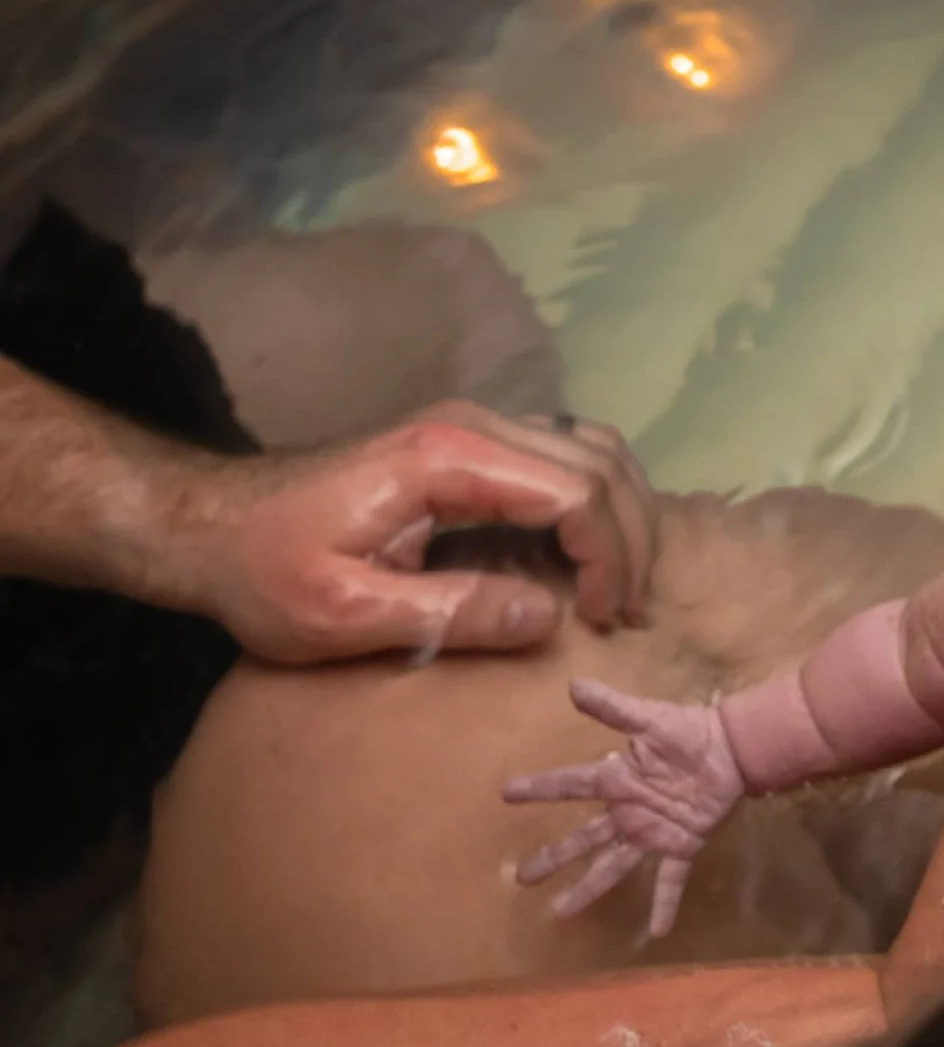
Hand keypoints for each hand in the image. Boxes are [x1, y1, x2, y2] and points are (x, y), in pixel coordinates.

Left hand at [194, 401, 656, 662]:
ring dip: (625, 515)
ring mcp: (473, 427)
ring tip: (622, 586)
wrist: (208, 526)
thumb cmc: (265, 574)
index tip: (602, 621)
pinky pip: (566, 454)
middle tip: (628, 613)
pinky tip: (591, 553)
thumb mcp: (346, 615)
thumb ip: (450, 614)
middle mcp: (472, 425)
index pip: (576, 492)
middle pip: (599, 463)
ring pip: (593, 449)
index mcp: (448, 460)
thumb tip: (550, 618)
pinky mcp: (469, 444)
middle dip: (632, 541)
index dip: (608, 559)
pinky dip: (598, 499)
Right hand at [501, 680, 745, 937]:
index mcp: (616, 779)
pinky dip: (663, 904)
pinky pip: (670, 879)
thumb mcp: (649, 717)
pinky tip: (656, 932)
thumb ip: (613, 707)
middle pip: (582, 839)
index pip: (568, 785)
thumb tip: (573, 686)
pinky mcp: (682, 845)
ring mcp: (652, 832)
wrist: (735, 749)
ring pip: (612, 866)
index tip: (505, 793)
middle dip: (552, 858)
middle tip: (521, 877)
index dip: (539, 788)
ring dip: (587, 889)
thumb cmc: (690, 732)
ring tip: (560, 913)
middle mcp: (627, 812)